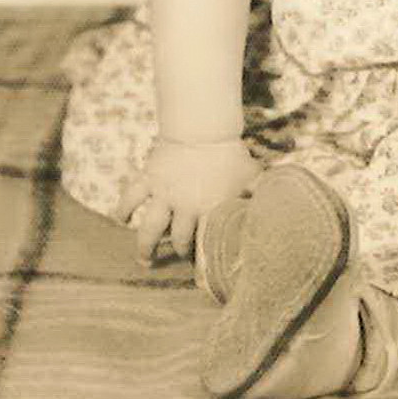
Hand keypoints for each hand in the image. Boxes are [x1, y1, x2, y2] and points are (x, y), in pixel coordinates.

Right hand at [117, 137, 261, 262]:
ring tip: (143, 260)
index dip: (203, 258)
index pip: (205, 242)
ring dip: (144, 246)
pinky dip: (123, 209)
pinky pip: (131, 197)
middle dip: (175, 253)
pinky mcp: (148, 179)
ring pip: (149, 227)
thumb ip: (260, 192)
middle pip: (177, 239)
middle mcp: (184, 207)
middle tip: (172, 261)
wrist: (203, 129)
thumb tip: (278, 203)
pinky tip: (119, 220)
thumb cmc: (230, 153)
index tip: (203, 268)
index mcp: (209, 210)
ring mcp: (163, 194)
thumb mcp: (251, 175)